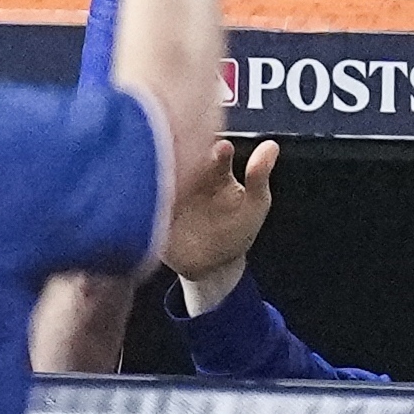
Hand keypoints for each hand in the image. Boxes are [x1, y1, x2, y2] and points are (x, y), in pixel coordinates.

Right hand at [159, 131, 275, 291]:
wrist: (211, 267)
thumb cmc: (235, 232)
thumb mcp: (254, 205)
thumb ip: (259, 177)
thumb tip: (271, 146)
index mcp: (213, 166)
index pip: (212, 146)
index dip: (217, 148)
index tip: (223, 149)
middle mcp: (187, 171)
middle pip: (181, 154)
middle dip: (185, 153)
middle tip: (191, 156)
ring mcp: (166, 188)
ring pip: (158, 170)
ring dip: (160, 170)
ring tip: (168, 178)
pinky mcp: (149, 207)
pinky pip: (141, 196)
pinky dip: (143, 194)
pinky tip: (150, 197)